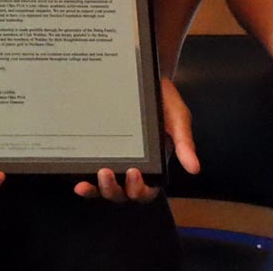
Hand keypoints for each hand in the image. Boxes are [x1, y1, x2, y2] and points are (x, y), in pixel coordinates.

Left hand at [73, 77, 196, 200]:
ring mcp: (114, 163)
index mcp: (155, 166)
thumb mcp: (178, 119)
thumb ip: (185, 144)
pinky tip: (77, 182)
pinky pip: (90, 174)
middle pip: (123, 194)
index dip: (140, 190)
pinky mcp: (99, 153)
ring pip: (105, 189)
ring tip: (93, 177)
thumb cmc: (164, 101)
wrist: (143, 77)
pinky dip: (84, 182)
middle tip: (107, 173)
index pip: (147, 190)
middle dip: (114, 190)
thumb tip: (195, 168)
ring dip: (98, 189)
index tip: (134, 173)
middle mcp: (133, 168)